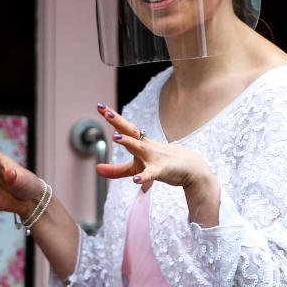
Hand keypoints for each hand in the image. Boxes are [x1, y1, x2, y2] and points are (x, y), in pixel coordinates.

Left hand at [95, 104, 214, 188]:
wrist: (190, 168)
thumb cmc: (161, 164)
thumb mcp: (136, 167)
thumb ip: (115, 170)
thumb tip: (96, 169)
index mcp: (140, 143)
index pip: (124, 128)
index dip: (113, 117)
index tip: (100, 106)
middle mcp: (146, 146)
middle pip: (130, 131)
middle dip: (118, 121)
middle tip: (106, 112)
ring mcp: (154, 157)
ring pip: (139, 148)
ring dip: (128, 142)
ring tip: (115, 137)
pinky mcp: (161, 171)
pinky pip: (151, 173)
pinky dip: (143, 176)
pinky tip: (135, 180)